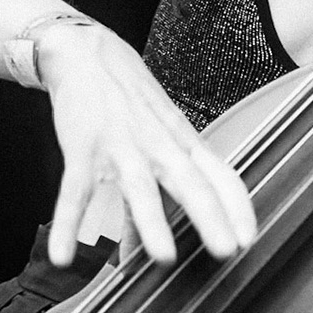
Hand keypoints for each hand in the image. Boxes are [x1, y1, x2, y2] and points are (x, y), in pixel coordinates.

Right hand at [35, 23, 257, 266]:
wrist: (88, 54)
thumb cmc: (129, 101)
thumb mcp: (154, 140)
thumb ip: (154, 196)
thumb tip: (143, 250)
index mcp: (182, 142)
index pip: (221, 175)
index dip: (238, 208)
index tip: (250, 240)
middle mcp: (158, 145)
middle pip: (191, 182)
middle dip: (211, 217)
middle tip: (227, 251)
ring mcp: (121, 146)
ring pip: (141, 187)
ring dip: (153, 222)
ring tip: (164, 258)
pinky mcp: (83, 149)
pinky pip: (76, 192)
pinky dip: (68, 224)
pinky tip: (62, 256)